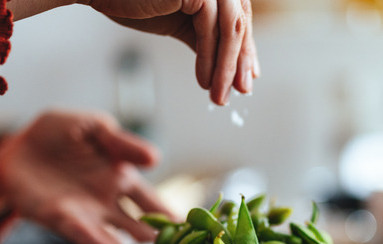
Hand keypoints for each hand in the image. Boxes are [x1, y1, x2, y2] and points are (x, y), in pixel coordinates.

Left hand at [0, 111, 170, 243]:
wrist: (13, 150)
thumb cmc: (56, 133)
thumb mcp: (93, 127)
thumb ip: (121, 142)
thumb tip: (156, 158)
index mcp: (123, 177)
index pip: (155, 204)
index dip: (174, 218)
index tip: (196, 234)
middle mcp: (109, 203)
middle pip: (142, 229)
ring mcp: (87, 215)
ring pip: (118, 238)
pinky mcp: (61, 219)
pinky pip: (85, 235)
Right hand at [80, 0, 258, 105]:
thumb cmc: (135, 1)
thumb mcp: (181, 22)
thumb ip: (207, 38)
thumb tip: (232, 69)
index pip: (239, 17)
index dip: (245, 49)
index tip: (247, 78)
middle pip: (239, 23)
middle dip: (240, 61)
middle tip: (241, 91)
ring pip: (229, 28)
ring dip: (226, 66)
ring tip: (219, 95)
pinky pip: (209, 29)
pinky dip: (210, 58)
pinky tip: (205, 81)